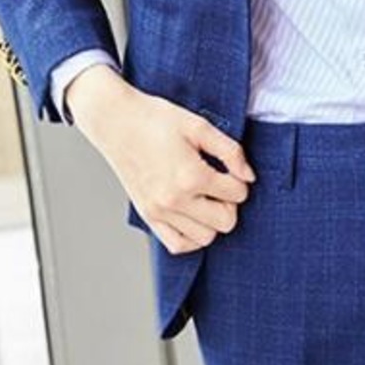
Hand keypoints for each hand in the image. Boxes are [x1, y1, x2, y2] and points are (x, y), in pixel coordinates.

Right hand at [65, 64, 253, 256]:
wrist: (116, 121)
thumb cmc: (155, 119)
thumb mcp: (199, 126)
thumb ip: (230, 151)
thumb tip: (248, 176)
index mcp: (191, 175)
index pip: (238, 194)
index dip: (240, 180)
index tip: (229, 170)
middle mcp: (175, 199)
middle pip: (226, 222)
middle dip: (230, 204)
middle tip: (220, 186)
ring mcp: (159, 212)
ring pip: (206, 238)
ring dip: (212, 221)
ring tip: (204, 198)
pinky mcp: (148, 216)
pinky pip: (178, 245)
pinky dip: (191, 236)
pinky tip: (192, 216)